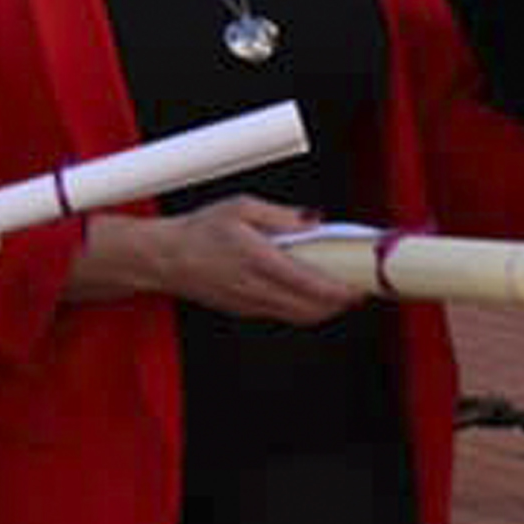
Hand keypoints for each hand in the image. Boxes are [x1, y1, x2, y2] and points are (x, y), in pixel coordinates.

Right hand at [141, 196, 364, 326]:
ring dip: (324, 308)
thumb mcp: (241, 207)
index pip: (311, 285)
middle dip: (340, 303)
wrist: (164, 258)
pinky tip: (308, 292)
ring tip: (339, 290)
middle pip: (312, 309)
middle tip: (358, 288)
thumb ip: (281, 216)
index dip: (341, 290)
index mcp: (259, 261)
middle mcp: (256, 289)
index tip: (360, 284)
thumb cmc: (199, 230)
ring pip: (299, 317)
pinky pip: (283, 314)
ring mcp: (250, 305)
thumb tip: (313, 221)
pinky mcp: (245, 310)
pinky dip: (303, 308)